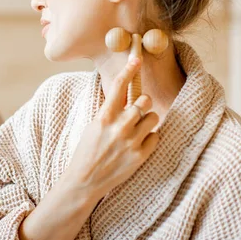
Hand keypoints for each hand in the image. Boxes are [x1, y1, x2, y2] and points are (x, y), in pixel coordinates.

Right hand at [64, 57, 159, 201]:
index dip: (129, 70)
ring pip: (152, 117)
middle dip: (142, 103)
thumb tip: (124, 95)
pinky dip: (149, 138)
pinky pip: (155, 136)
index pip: (118, 86)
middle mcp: (119, 126)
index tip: (136, 59)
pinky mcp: (140, 155)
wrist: (85, 181)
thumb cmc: (87, 151)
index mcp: (104, 116)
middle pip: (144, 100)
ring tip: (136, 129)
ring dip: (147, 120)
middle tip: (136, 111)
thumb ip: (109, 111)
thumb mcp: (93, 126)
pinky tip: (137, 143)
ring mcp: (131, 141)